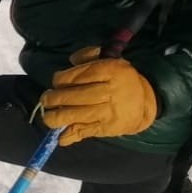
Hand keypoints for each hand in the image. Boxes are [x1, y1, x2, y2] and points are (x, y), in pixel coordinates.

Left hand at [39, 50, 157, 145]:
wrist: (145, 102)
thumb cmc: (120, 79)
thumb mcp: (109, 60)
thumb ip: (88, 56)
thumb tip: (71, 60)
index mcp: (110, 71)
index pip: (78, 75)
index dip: (61, 80)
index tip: (56, 82)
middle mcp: (109, 91)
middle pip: (74, 96)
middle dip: (54, 98)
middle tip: (46, 99)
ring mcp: (108, 112)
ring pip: (75, 115)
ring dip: (55, 117)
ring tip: (48, 116)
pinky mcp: (107, 128)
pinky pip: (84, 132)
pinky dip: (68, 135)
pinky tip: (60, 136)